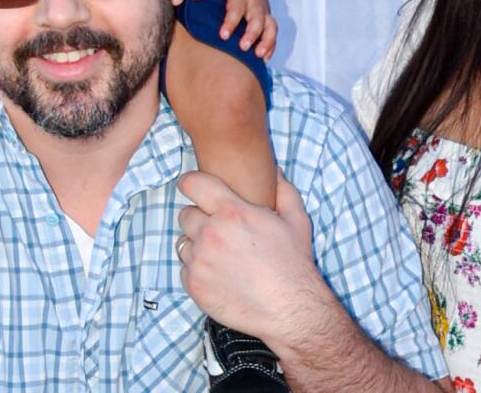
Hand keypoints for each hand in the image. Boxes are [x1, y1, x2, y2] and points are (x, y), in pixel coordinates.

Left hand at [176, 172, 325, 339]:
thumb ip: (283, 189)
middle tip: (219, 228)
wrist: (289, 309)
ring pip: (184, 242)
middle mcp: (210, 233)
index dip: (192, 183)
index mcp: (232, 212)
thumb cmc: (293, 263)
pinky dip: (198, 270)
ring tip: (221, 254)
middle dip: (199, 217)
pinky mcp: (195, 286)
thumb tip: (275, 171)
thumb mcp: (296, 219)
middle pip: (185, 214)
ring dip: (198, 245)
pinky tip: (220, 274)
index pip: (192, 183)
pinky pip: (185, 269)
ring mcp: (200, 262)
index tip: (195, 188)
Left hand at [189, 0, 277, 58]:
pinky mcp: (269, 20)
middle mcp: (255, 3)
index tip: (223, 35)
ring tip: (258, 55)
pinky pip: (274, 34)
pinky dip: (271, 46)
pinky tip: (264, 59)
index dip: (231, 22)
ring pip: (271, 26)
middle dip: (252, 33)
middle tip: (243, 47)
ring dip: (266, 41)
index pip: (236, 8)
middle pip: (258, 18)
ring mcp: (265, 12)